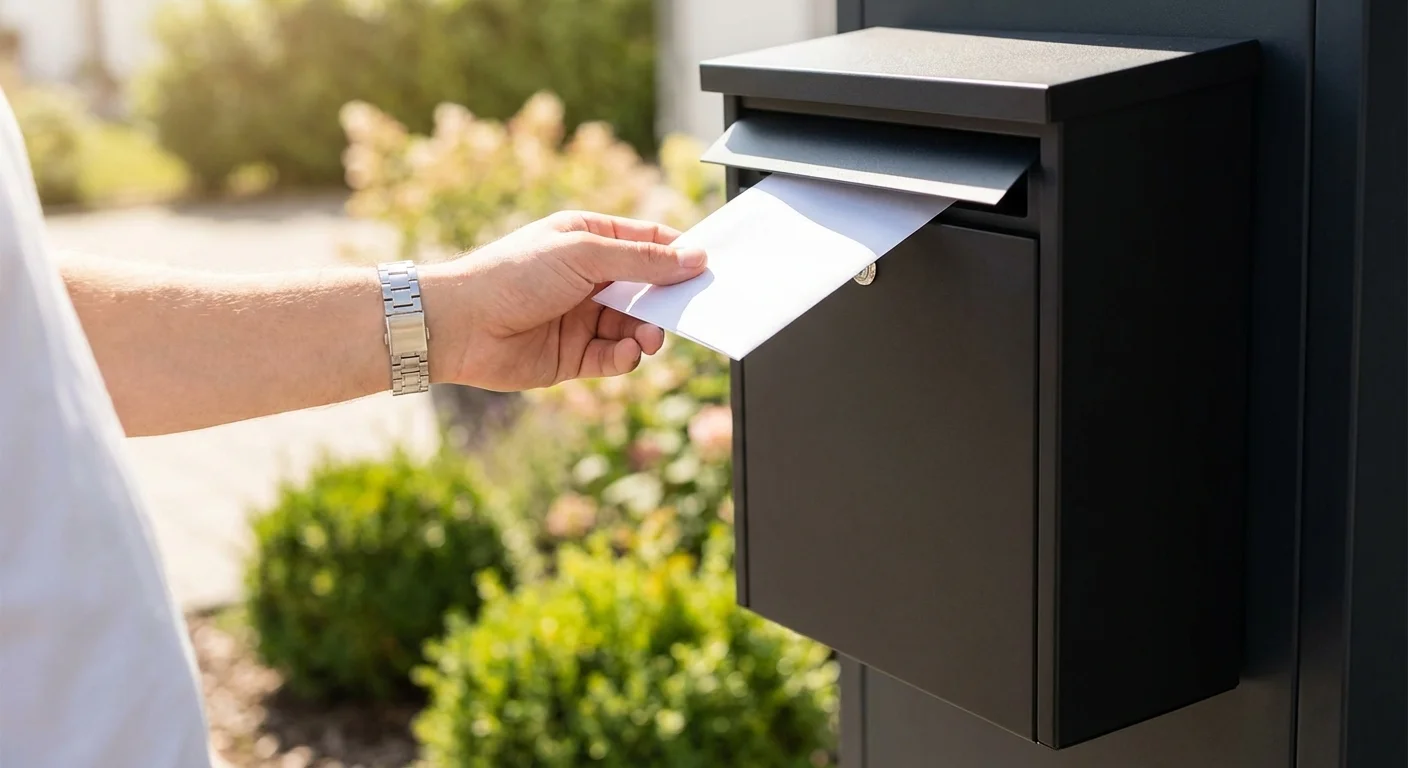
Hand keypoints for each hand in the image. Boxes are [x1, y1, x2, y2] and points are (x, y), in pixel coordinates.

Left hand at [420, 211, 706, 390]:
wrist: (462, 324)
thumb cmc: (514, 275)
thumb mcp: (585, 254)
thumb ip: (642, 260)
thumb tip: (694, 258)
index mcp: (590, 239)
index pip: (649, 243)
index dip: (680, 254)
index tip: (709, 267)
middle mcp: (589, 278)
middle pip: (648, 288)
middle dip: (670, 299)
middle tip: (691, 310)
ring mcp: (583, 317)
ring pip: (636, 326)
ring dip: (651, 332)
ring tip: (653, 338)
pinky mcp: (574, 355)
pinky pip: (615, 357)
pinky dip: (627, 357)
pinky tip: (627, 354)